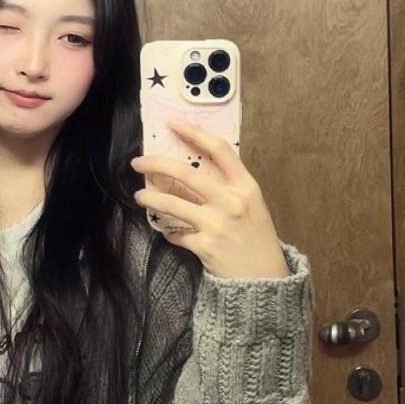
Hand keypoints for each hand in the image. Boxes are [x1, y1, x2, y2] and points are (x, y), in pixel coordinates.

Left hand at [130, 119, 289, 279]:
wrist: (265, 280)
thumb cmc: (258, 240)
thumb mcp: (251, 206)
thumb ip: (228, 188)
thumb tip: (192, 172)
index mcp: (246, 186)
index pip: (218, 148)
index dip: (193, 132)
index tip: (172, 123)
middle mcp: (232, 201)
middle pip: (186, 172)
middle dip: (156, 164)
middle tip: (138, 162)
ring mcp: (218, 224)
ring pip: (173, 203)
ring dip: (151, 197)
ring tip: (141, 195)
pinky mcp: (206, 245)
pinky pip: (176, 234)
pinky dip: (170, 232)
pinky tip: (171, 232)